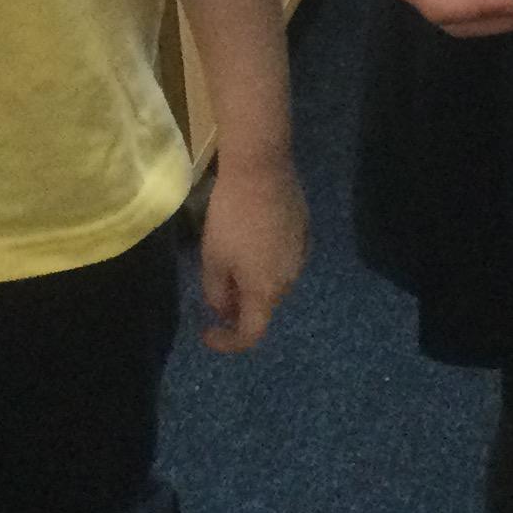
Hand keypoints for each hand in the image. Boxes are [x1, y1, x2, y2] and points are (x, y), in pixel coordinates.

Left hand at [196, 153, 308, 351]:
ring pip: (274, 282)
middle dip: (238, 304)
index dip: (227, 342)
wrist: (262, 170)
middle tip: (215, 286)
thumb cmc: (231, 217)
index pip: (251, 334)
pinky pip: (284, 260)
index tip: (207, 331)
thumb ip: (216, 292)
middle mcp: (289, 280)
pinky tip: (253, 236)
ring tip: (232, 257)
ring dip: (253, 281)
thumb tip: (224, 308)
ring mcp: (301, 256)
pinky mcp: (305, 234)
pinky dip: (266, 260)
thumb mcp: (212, 258)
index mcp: (265, 291)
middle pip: (262, 306)